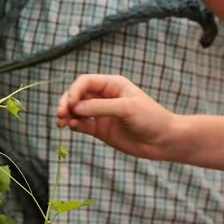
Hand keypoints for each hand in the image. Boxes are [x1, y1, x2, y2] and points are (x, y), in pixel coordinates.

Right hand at [56, 74, 177, 160]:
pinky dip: (74, 125)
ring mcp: (102, 114)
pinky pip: (82, 125)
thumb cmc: (150, 118)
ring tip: (61, 122)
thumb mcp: (126, 108)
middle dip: (67, 102)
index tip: (69, 104)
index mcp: (112, 84)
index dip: (74, 91)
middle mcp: (104, 97)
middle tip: (60, 114)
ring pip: (77, 110)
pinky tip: (71, 127)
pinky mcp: (101, 130)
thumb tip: (75, 107)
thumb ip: (100, 107)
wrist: (164, 140)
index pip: (85, 82)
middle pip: (78, 95)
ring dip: (67, 114)